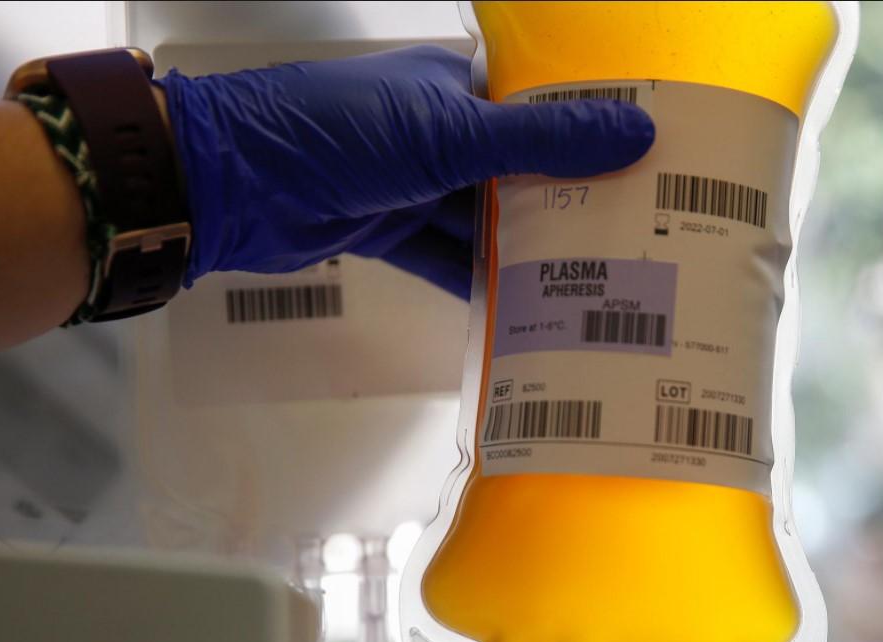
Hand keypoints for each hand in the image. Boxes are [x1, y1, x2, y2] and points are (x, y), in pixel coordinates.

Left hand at [159, 45, 654, 297]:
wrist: (233, 183)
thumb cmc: (336, 131)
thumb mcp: (448, 133)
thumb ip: (540, 141)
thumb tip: (634, 133)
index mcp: (456, 87)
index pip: (541, 108)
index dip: (593, 135)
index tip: (649, 165)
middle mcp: (439, 132)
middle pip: (519, 172)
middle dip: (567, 203)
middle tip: (635, 236)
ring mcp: (413, 184)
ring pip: (485, 222)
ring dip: (527, 252)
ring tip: (594, 283)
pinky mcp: (389, 231)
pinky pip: (447, 261)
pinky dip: (479, 285)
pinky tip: (526, 313)